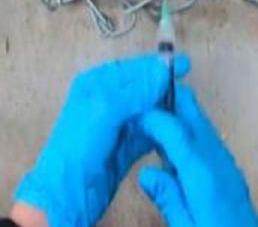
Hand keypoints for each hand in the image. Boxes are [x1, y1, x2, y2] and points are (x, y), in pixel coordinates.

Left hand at [14, 53, 189, 226]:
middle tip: (189, 92)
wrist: (68, 192)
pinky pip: (149, 134)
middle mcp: (107, 101)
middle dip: (165, 89)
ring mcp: (117, 126)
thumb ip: (135, 89)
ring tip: (187, 112)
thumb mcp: (106, 110)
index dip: (158, 66)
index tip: (185, 64)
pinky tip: (176, 133)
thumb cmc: (80, 145)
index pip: (133, 68)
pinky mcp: (126, 147)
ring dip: (166, 111)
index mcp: (97, 84)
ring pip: (148, 111)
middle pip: (143, 89)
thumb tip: (163, 68)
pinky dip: (162, 132)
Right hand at [137, 85, 257, 226]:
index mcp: (204, 175)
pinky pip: (204, 137)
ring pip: (199, 121)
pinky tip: (166, 147)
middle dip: (167, 100)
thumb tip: (145, 173)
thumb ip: (168, 199)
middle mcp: (217, 160)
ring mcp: (225, 161)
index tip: (132, 115)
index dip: (154, 116)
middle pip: (193, 113)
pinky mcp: (227, 167)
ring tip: (145, 123)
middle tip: (138, 102)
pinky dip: (184, 131)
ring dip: (174, 115)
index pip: (177, 130)